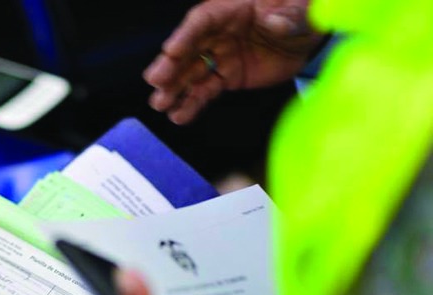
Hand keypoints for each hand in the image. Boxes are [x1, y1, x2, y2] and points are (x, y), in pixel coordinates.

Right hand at [143, 0, 324, 123]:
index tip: (170, 50)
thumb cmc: (299, 12)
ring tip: (160, 104)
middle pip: (188, 49)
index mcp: (229, 10)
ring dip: (174, 89)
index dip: (184, 35)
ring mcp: (219, 57)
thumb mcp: (299, 8)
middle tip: (155, 81)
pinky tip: (179, 115)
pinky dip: (192, 104)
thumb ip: (288, 16)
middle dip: (171, 65)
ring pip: (191, 73)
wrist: (308, 36)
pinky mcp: (226, 78)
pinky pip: (205, 91)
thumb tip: (275, 24)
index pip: (201, 21)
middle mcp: (217, 34)